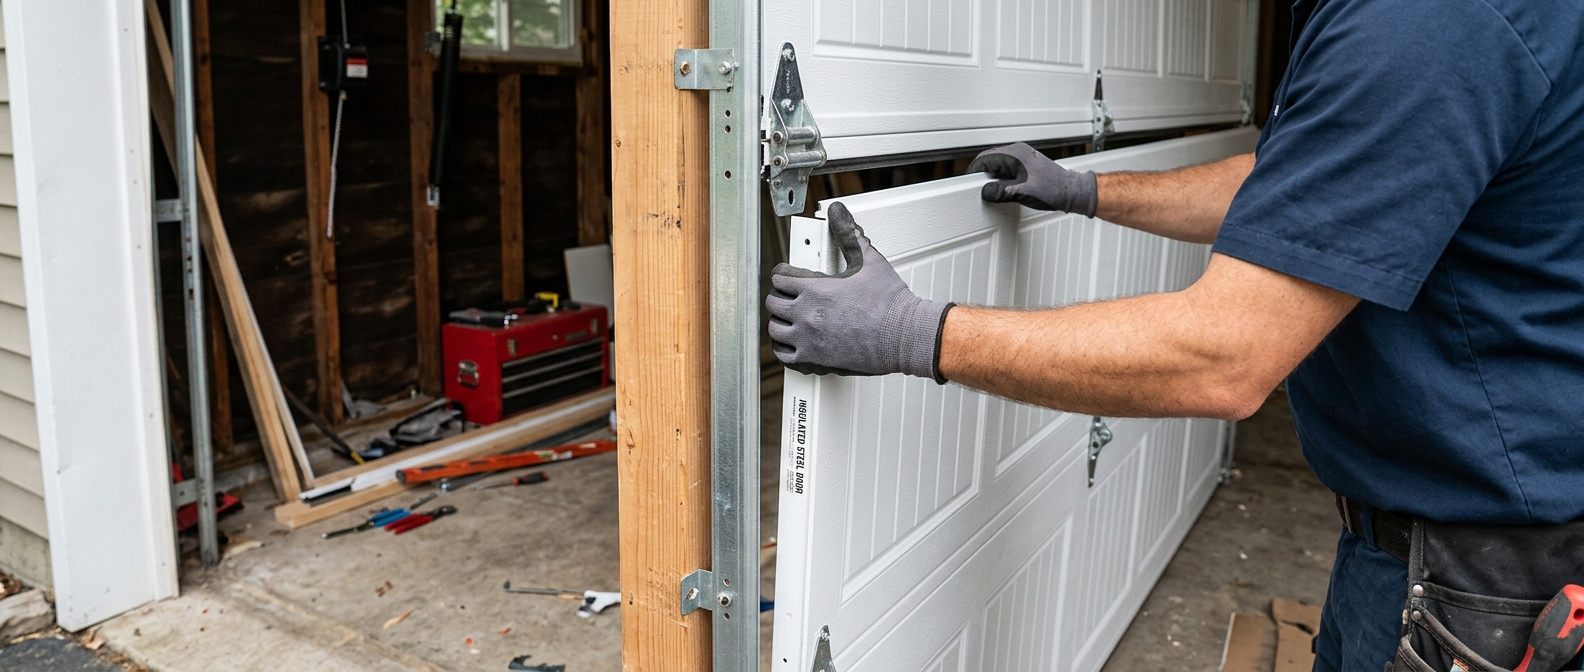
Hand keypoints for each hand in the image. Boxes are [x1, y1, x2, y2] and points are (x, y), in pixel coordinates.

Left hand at [766, 202, 952, 381]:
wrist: (904, 335)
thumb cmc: (889, 303)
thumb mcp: (869, 260)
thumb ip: (849, 234)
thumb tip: (839, 214)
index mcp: (815, 289)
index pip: (779, 278)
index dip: (782, 274)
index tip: (787, 275)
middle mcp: (807, 315)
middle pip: (773, 303)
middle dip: (779, 296)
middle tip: (788, 295)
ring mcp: (809, 339)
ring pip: (775, 330)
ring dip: (779, 322)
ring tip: (788, 318)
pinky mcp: (816, 360)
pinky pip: (785, 357)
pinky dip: (785, 349)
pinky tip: (792, 343)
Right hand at [968, 142, 1097, 215]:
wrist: (1071, 191)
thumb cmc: (1053, 190)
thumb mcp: (1021, 193)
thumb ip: (1000, 192)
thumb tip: (986, 192)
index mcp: (1015, 154)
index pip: (985, 158)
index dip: (975, 171)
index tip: (969, 181)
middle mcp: (1018, 152)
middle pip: (990, 160)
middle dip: (983, 174)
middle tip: (979, 188)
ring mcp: (1023, 157)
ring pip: (998, 164)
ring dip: (993, 176)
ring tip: (993, 189)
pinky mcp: (1026, 164)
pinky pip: (1007, 168)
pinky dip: (1001, 177)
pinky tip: (1004, 187)